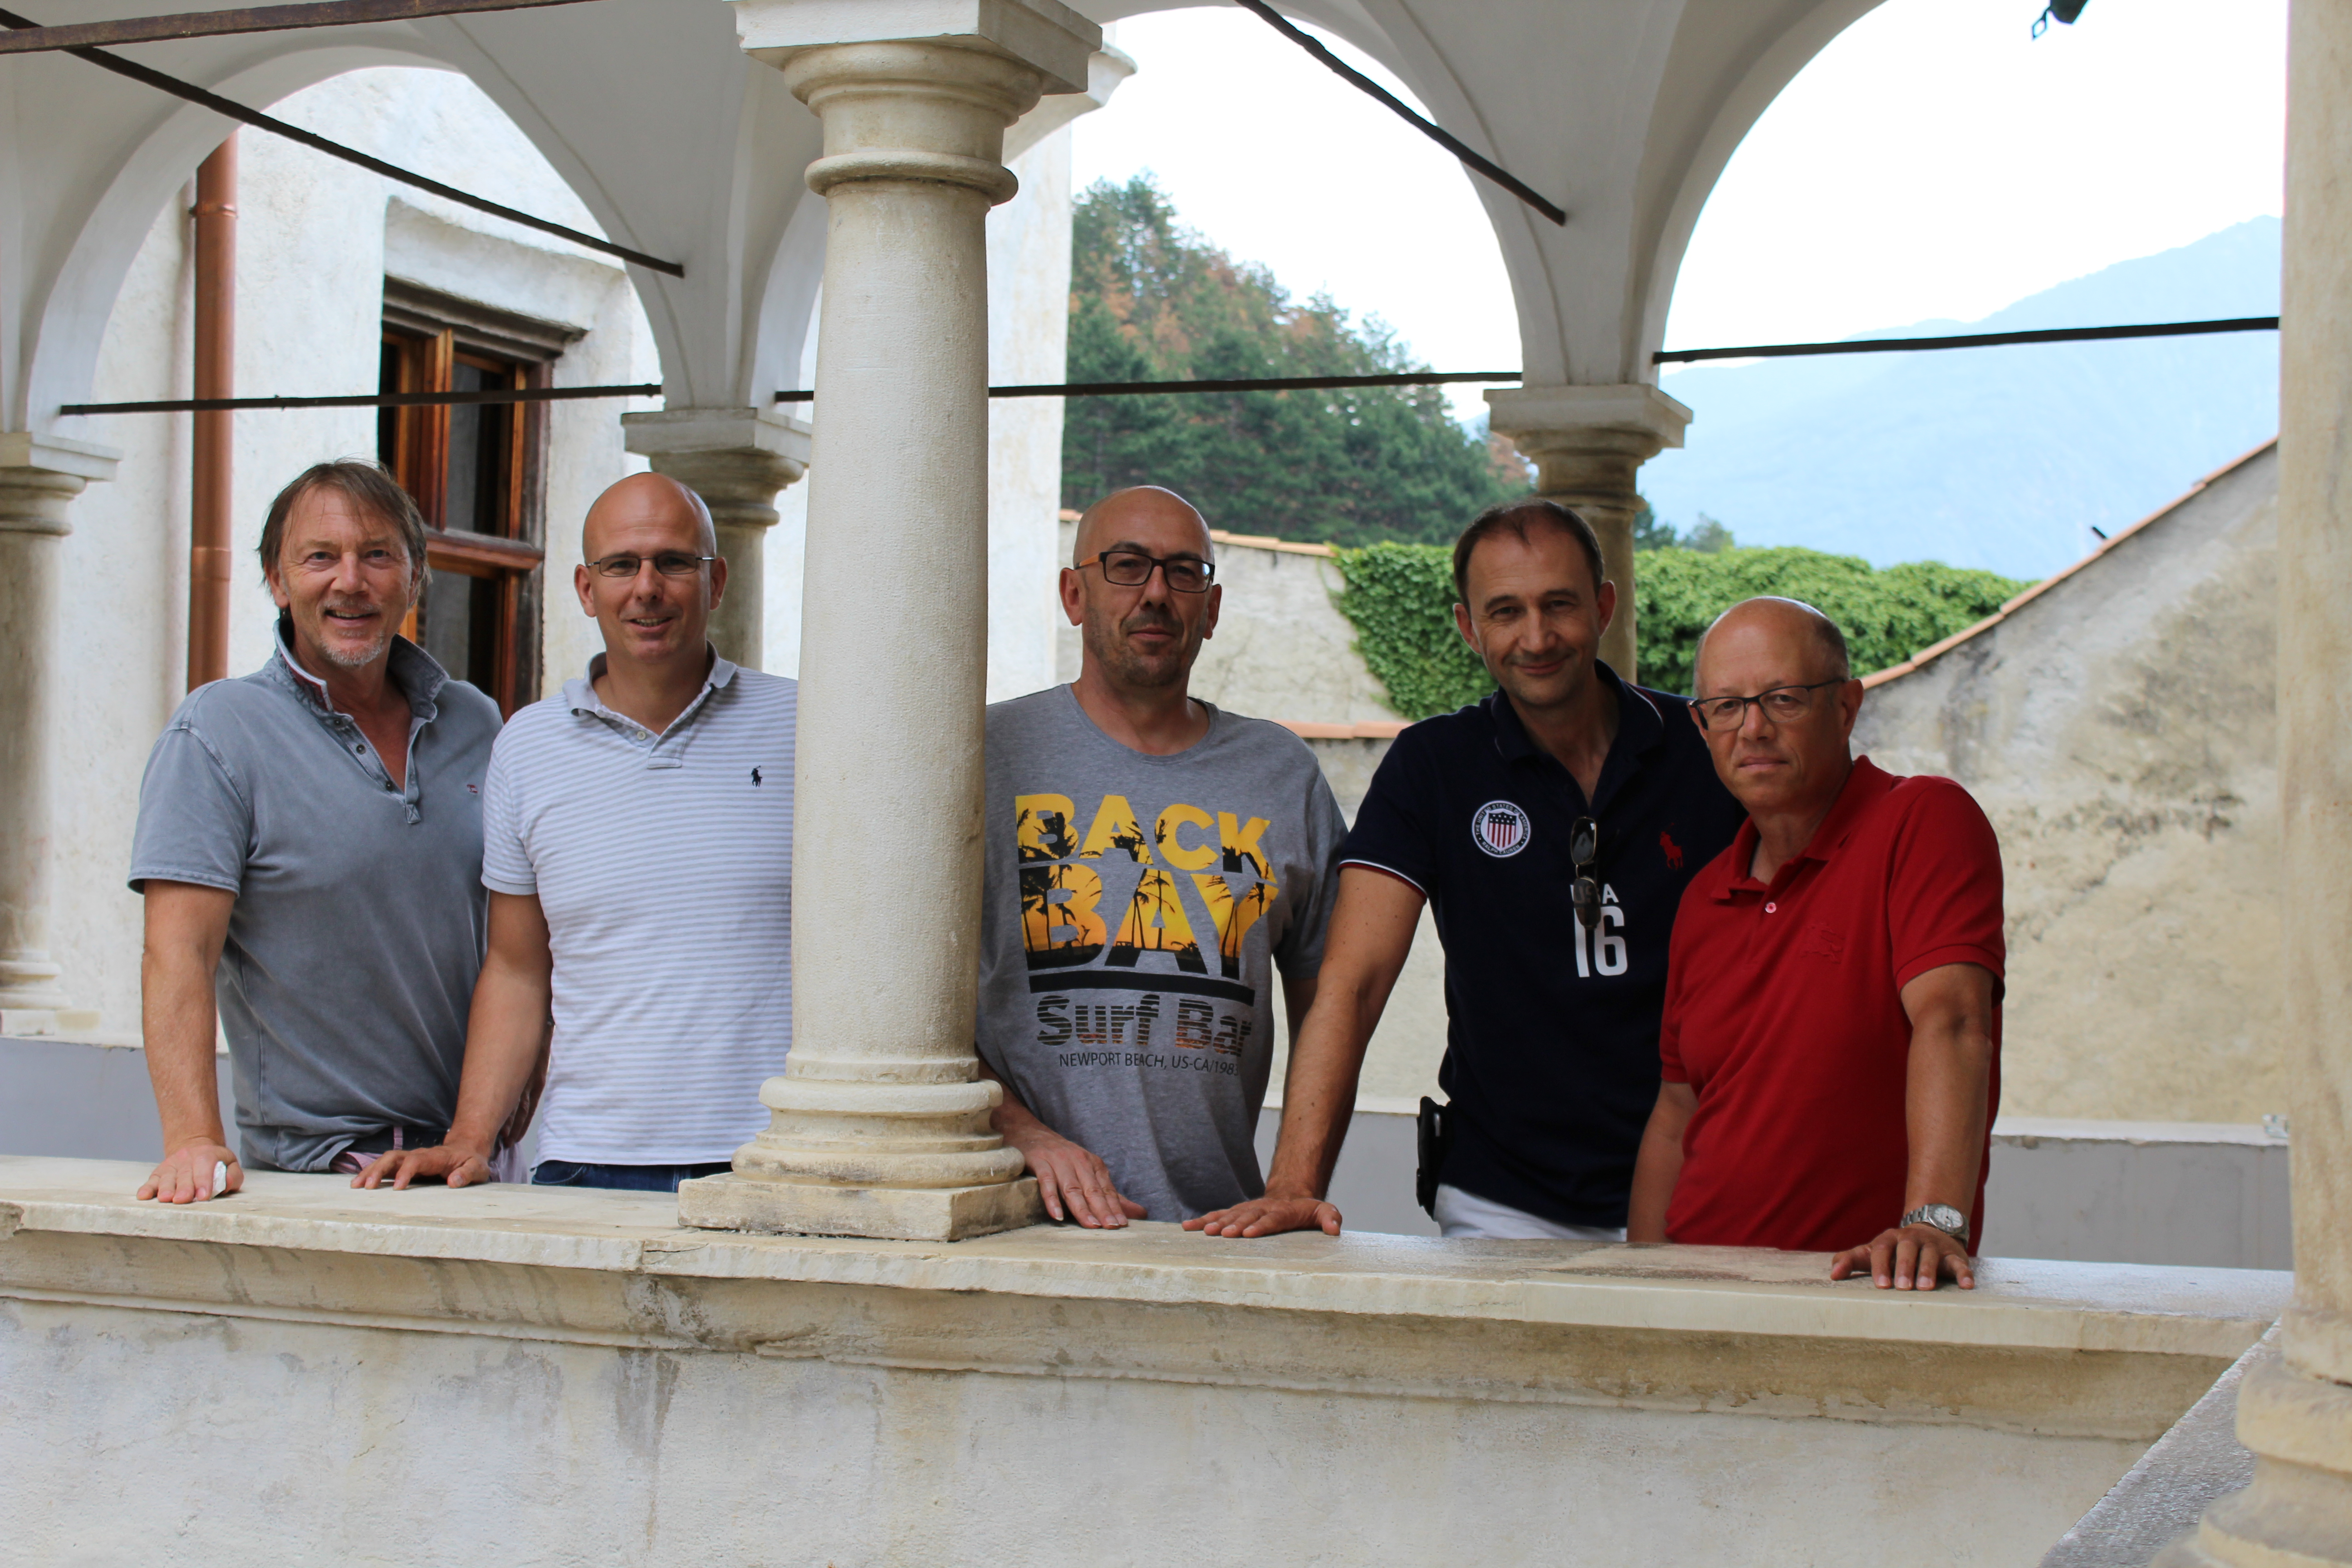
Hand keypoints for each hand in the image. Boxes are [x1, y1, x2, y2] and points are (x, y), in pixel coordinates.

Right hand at [138, 1139, 240, 1202]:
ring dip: (166, 1188)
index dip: (204, 1181)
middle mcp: (187, 1158)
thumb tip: (226, 1183)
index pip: (205, 1166)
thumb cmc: (216, 1163)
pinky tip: (143, 1196)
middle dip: (184, 1188)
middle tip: (183, 1200)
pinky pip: (152, 1180)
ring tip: (165, 1199)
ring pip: (167, 1177)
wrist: (195, 1148)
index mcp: (207, 1155)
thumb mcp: (230, 1163)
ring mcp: (171, 1165)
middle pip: (185, 1174)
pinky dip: (147, 1188)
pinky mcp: (159, 1172)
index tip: (204, 1196)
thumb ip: (233, 1175)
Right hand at [353, 1142, 494, 1190]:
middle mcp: (419, 1155)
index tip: (398, 1188)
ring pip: (386, 1160)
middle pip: (394, 1157)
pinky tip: (360, 1183)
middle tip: (366, 1187)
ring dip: (371, 1171)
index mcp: (435, 1157)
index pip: (416, 1161)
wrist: (467, 1148)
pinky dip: (372, 1172)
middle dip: (379, 1170)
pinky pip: (386, 1166)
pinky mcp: (405, 1165)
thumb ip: (468, 1173)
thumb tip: (454, 1181)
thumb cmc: (472, 1161)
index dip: (406, 1172)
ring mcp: (410, 1158)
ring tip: (355, 1186)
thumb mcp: (477, 1168)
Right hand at [1003, 1125, 1145, 1227]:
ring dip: (1082, 1208)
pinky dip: (1052, 1199)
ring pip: (1073, 1188)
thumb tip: (1140, 1213)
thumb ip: (1110, 1195)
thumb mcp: (1087, 1173)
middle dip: (1103, 1209)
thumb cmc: (1062, 1159)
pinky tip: (1057, 1215)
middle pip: (1093, 1189)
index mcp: (1093, 1164)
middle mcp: (1079, 1161)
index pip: (1107, 1189)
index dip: (1115, 1207)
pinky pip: (1047, 1182)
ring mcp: (1059, 1161)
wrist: (1029, 1133)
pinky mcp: (1040, 1162)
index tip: (1123, 1224)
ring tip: (1091, 1225)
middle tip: (1112, 1227)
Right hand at [1183, 1194, 1340, 1237]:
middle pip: (1247, 1217)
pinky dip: (1203, 1219)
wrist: (1291, 1194)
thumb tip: (1334, 1229)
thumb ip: (1330, 1218)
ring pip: (1229, 1214)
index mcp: (1283, 1212)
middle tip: (1222, 1234)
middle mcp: (1262, 1209)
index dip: (1260, 1226)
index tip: (1248, 1234)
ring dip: (1216, 1222)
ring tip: (1203, 1231)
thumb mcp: (1324, 1210)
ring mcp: (1247, 1210)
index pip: (1271, 1220)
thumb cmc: (1307, 1209)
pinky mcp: (1236, 1212)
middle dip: (1234, 1225)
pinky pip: (1218, 1214)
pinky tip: (1188, 1227)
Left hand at [1831, 1222, 1974, 1289]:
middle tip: (1903, 1288)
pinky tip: (1967, 1285)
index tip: (1881, 1285)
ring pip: (1930, 1256)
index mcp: (1889, 1239)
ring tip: (1926, 1288)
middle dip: (1904, 1268)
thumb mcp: (1871, 1253)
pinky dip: (1964, 1273)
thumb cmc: (1893, 1251)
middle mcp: (1911, 1239)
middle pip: (1907, 1250)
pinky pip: (1959, 1263)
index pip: (1882, 1249)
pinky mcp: (1953, 1255)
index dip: (1881, 1266)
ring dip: (1928, 1271)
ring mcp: (1933, 1246)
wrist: (1928, 1231)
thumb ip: (1850, 1260)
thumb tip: (1832, 1276)